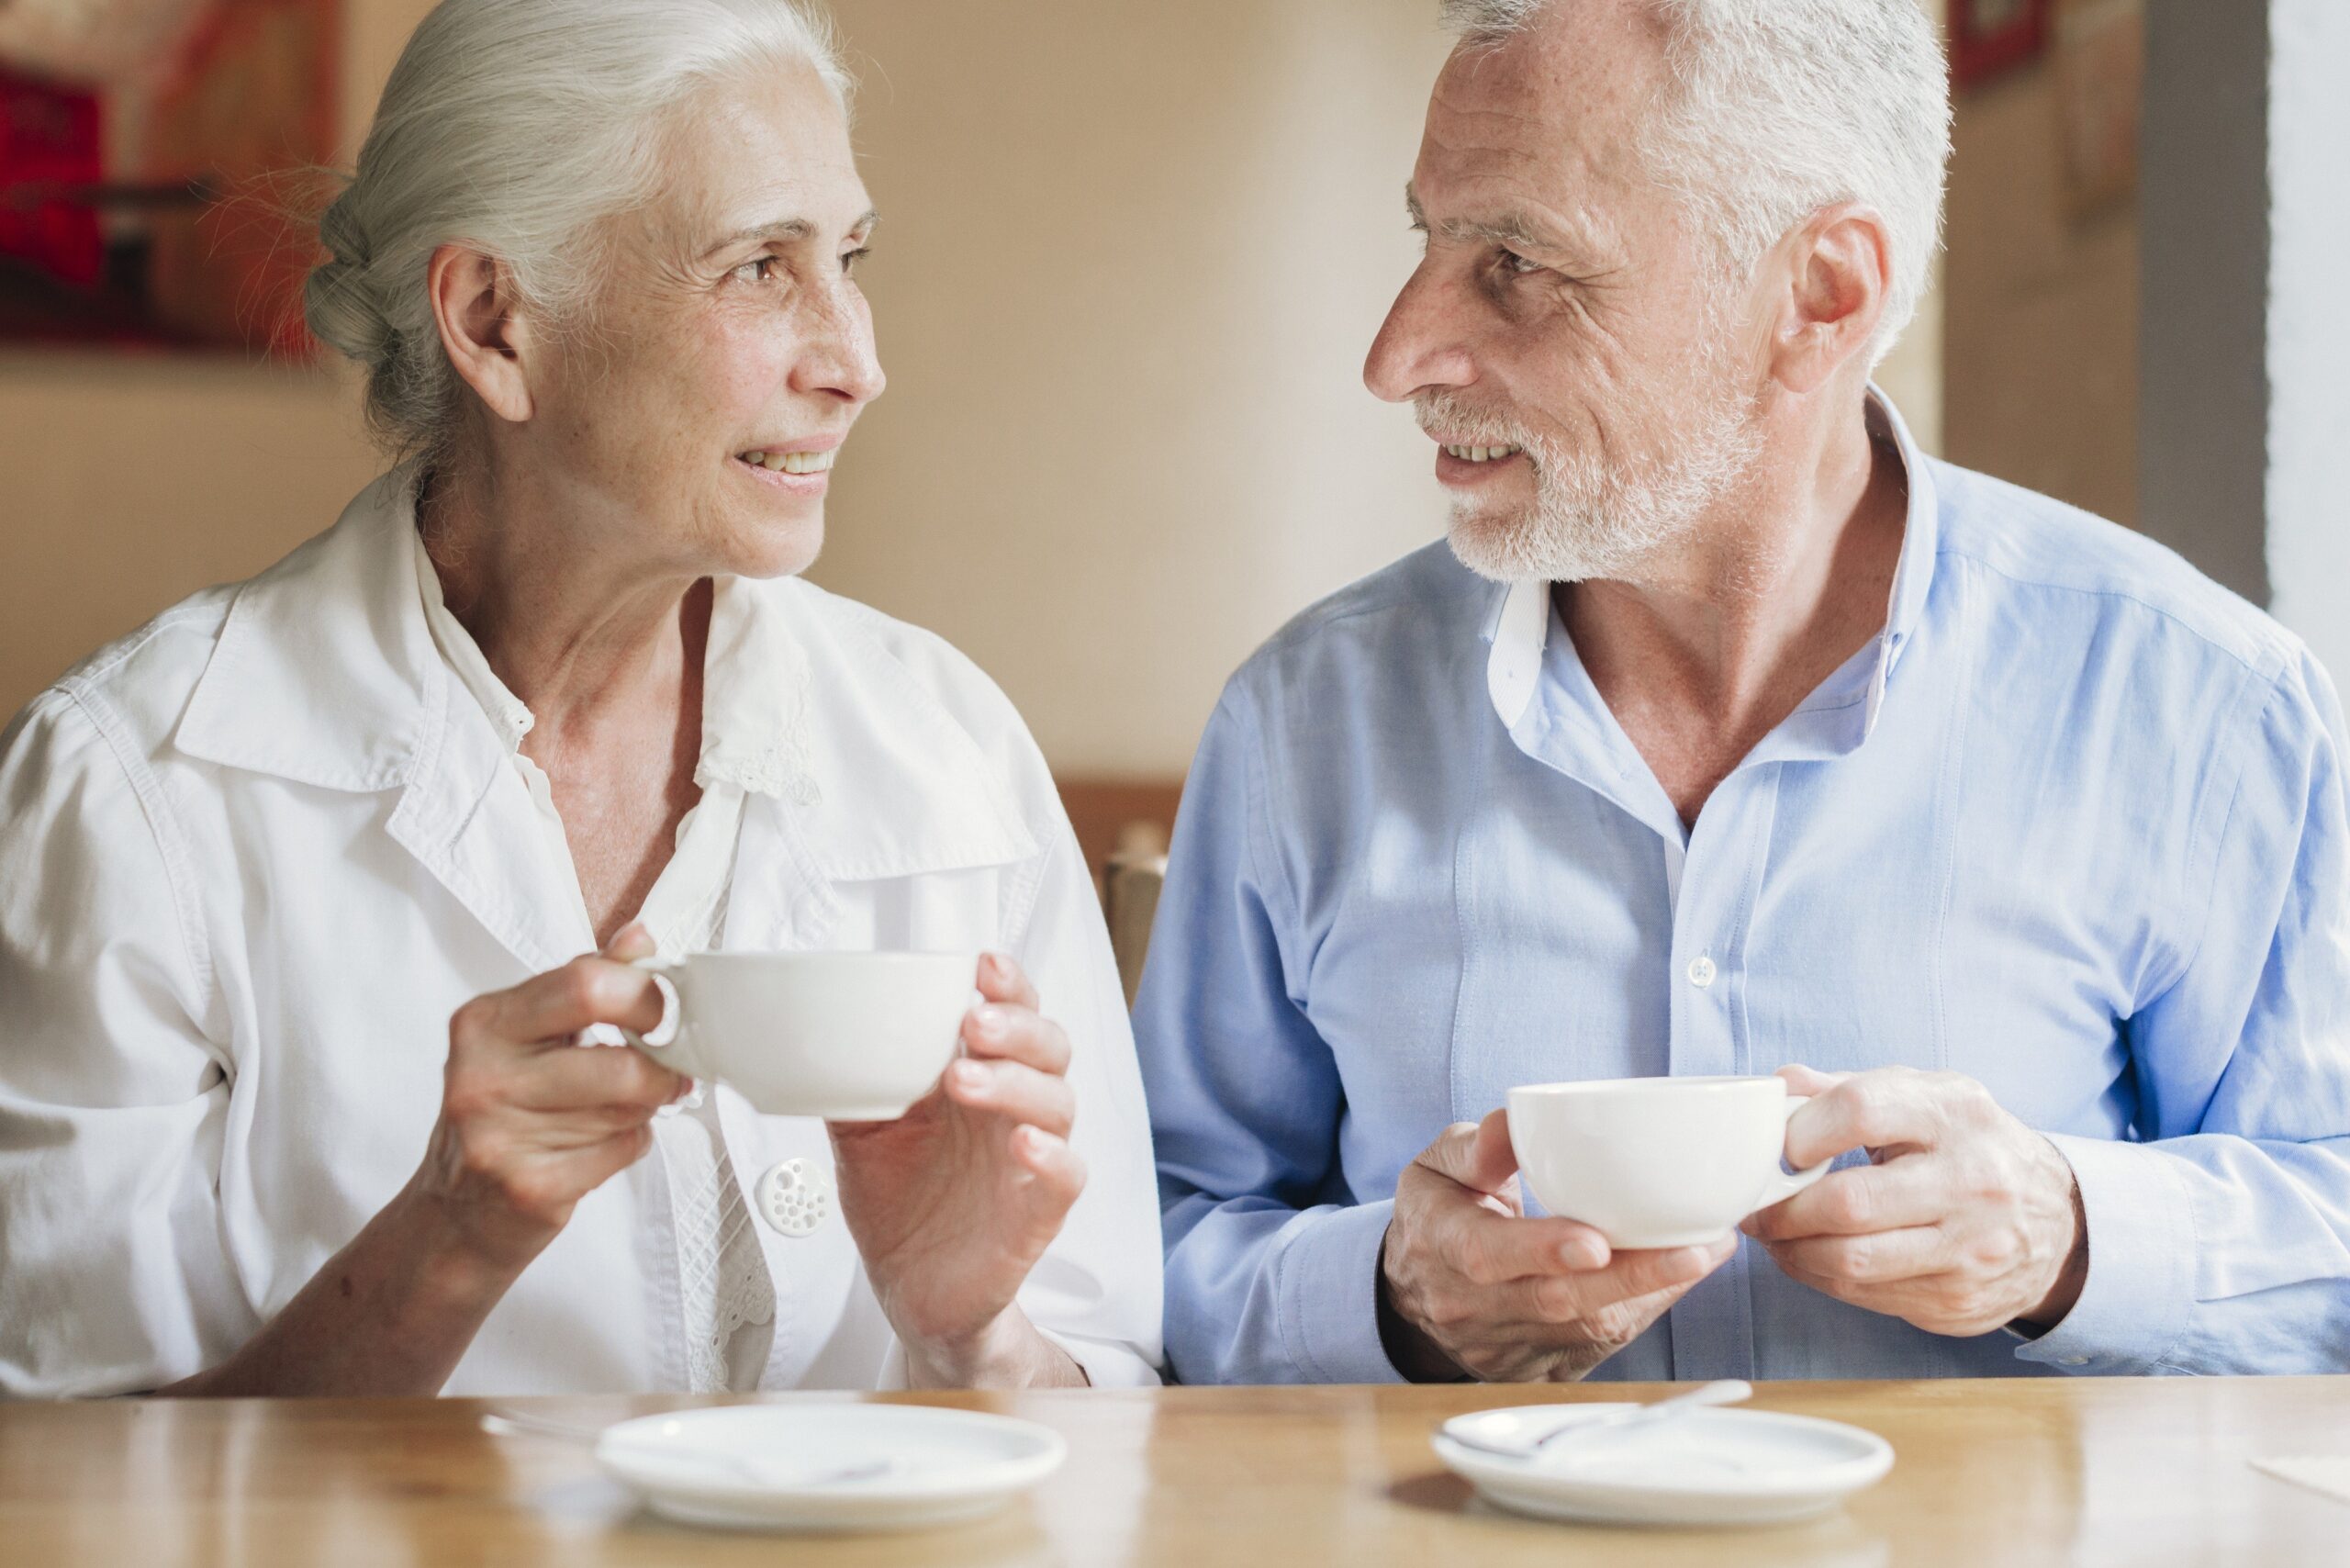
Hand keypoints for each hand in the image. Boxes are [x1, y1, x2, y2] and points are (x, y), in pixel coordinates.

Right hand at [412, 924, 684, 1275]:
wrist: (454, 1213)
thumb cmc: (500, 1114)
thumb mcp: (526, 1038)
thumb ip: (583, 985)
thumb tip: (639, 939)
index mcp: (484, 1023)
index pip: (587, 984)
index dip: (647, 997)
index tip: (667, 1011)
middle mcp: (482, 1076)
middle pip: (620, 1060)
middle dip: (660, 1069)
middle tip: (669, 1071)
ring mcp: (500, 1136)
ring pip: (628, 1109)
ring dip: (644, 1109)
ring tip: (619, 1110)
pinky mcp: (529, 1187)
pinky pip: (622, 1151)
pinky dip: (629, 1145)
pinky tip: (598, 1146)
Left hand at [829, 953, 1084, 1384]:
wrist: (912, 1293)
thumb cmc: (900, 1207)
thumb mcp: (861, 1136)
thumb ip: (852, 1085)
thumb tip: (811, 1038)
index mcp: (978, 1079)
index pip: (1012, 1016)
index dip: (1008, 985)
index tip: (981, 964)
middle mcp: (1012, 1110)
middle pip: (1048, 1047)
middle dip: (1015, 1026)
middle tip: (970, 1024)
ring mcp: (1030, 1158)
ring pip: (1058, 1100)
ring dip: (1017, 1081)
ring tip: (966, 1079)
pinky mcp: (1040, 1211)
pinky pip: (1068, 1173)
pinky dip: (1052, 1153)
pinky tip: (1022, 1143)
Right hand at [1379, 1110, 1736, 1381]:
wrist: (1414, 1292)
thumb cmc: (1437, 1214)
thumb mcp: (1436, 1167)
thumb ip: (1477, 1145)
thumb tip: (1516, 1120)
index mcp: (1443, 1245)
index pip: (1488, 1255)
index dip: (1543, 1250)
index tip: (1597, 1241)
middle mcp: (1472, 1306)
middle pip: (1555, 1301)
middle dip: (1630, 1278)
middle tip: (1695, 1250)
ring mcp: (1506, 1345)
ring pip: (1587, 1330)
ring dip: (1652, 1294)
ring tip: (1706, 1252)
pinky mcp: (1536, 1367)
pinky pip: (1598, 1348)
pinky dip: (1642, 1312)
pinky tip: (1679, 1279)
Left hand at [1744, 1065, 2086, 1336]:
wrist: (2058, 1219)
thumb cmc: (1967, 1146)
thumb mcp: (1924, 1097)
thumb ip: (1845, 1089)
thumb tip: (1776, 1088)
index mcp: (1956, 1114)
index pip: (1861, 1111)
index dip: (1802, 1130)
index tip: (1778, 1147)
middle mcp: (1972, 1182)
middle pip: (1850, 1203)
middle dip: (1783, 1209)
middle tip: (1754, 1206)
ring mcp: (1971, 1249)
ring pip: (1852, 1261)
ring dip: (1792, 1251)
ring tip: (1772, 1235)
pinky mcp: (1960, 1302)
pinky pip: (1868, 1296)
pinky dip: (1822, 1279)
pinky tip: (1810, 1257)